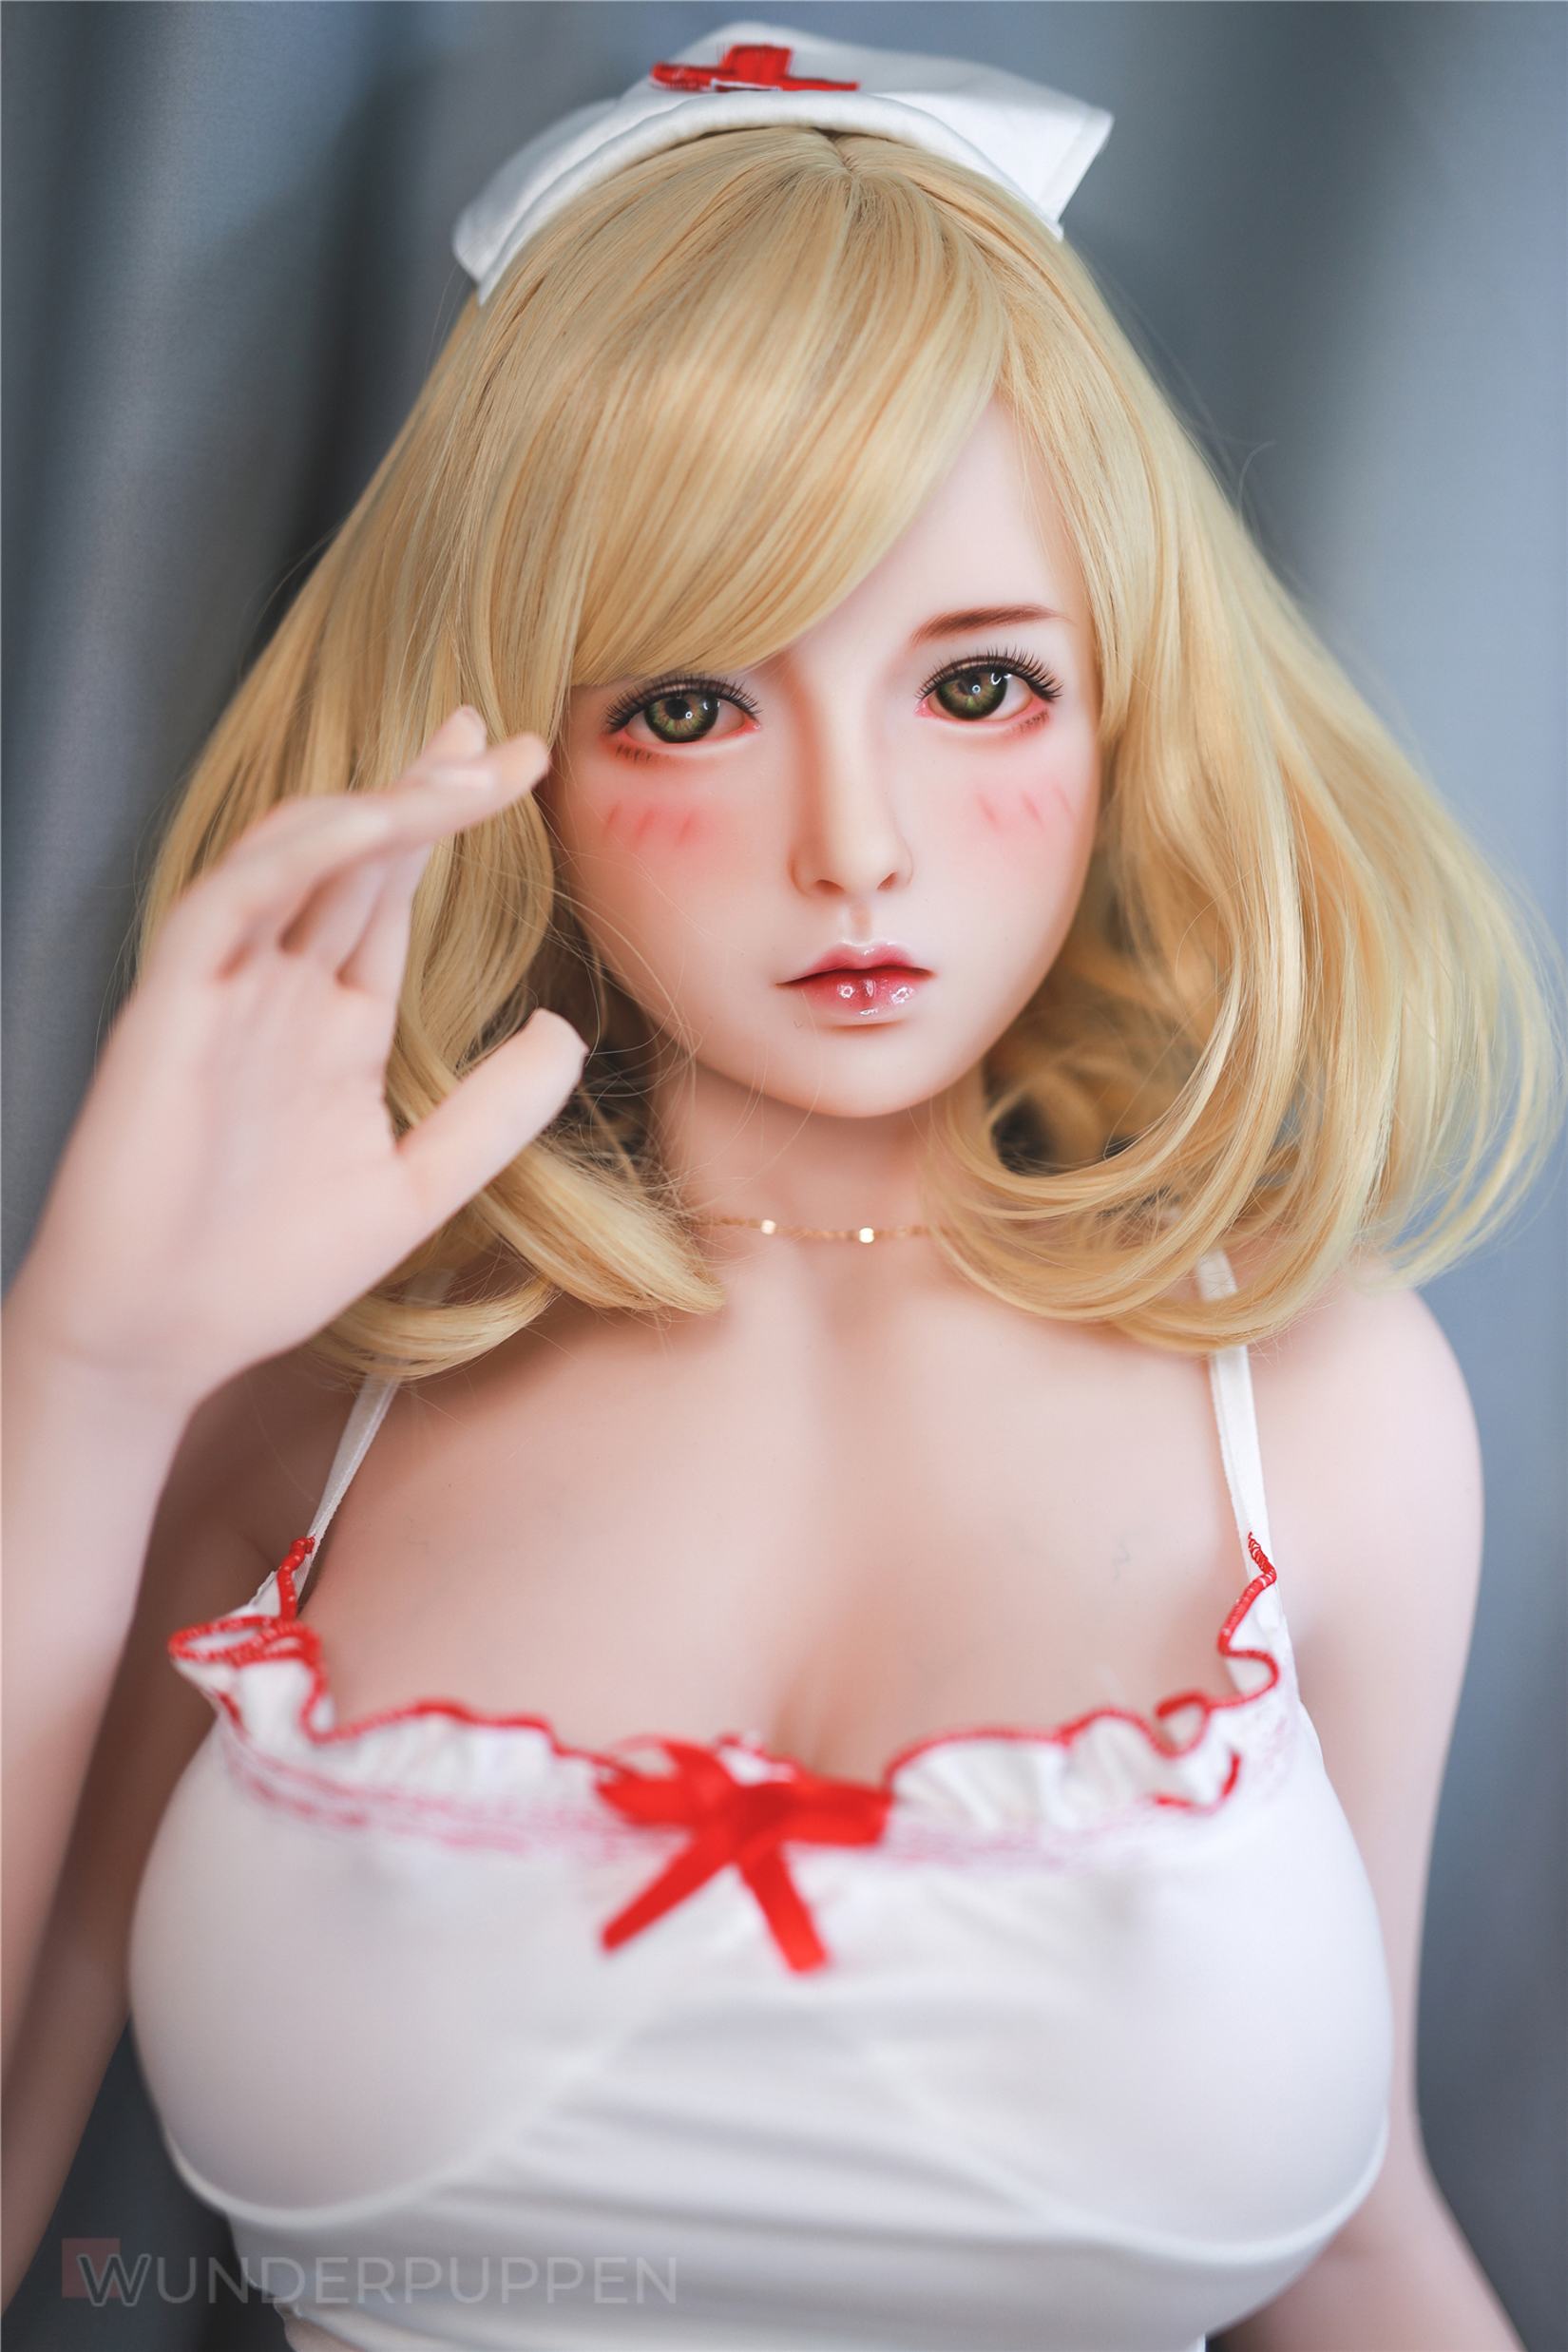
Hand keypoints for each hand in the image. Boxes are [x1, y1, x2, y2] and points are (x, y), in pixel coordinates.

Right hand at [10, 710, 584, 1406]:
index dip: (450, 828)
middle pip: (360, 858)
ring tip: (468, 767)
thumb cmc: (266, 1272)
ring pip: (302, 859)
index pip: (396, 897)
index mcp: (335, 1025)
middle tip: (504, 731)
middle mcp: (282, 991)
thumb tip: (565, 1026)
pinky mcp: (171, 1007)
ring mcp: (226, 991)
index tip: (522, 771)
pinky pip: (231, 900)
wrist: (156, 1340)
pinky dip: (297, 855)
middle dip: (429, 787)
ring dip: (382, 805)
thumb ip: (493, 1111)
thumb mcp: (418, 1187)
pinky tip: (369, 823)